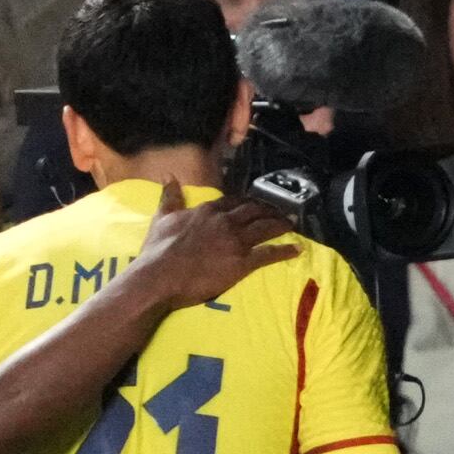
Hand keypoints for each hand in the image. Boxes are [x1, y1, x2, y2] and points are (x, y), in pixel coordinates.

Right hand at [130, 192, 294, 306]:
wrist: (160, 276)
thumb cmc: (158, 250)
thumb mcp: (162, 218)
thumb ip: (169, 197)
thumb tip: (169, 176)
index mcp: (207, 211)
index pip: (233, 201)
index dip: (247, 201)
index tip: (256, 202)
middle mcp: (225, 222)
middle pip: (254, 210)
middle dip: (269, 209)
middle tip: (280, 211)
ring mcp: (235, 241)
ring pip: (265, 228)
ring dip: (281, 224)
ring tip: (292, 224)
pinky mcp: (242, 263)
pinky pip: (268, 253)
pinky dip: (284, 250)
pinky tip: (296, 249)